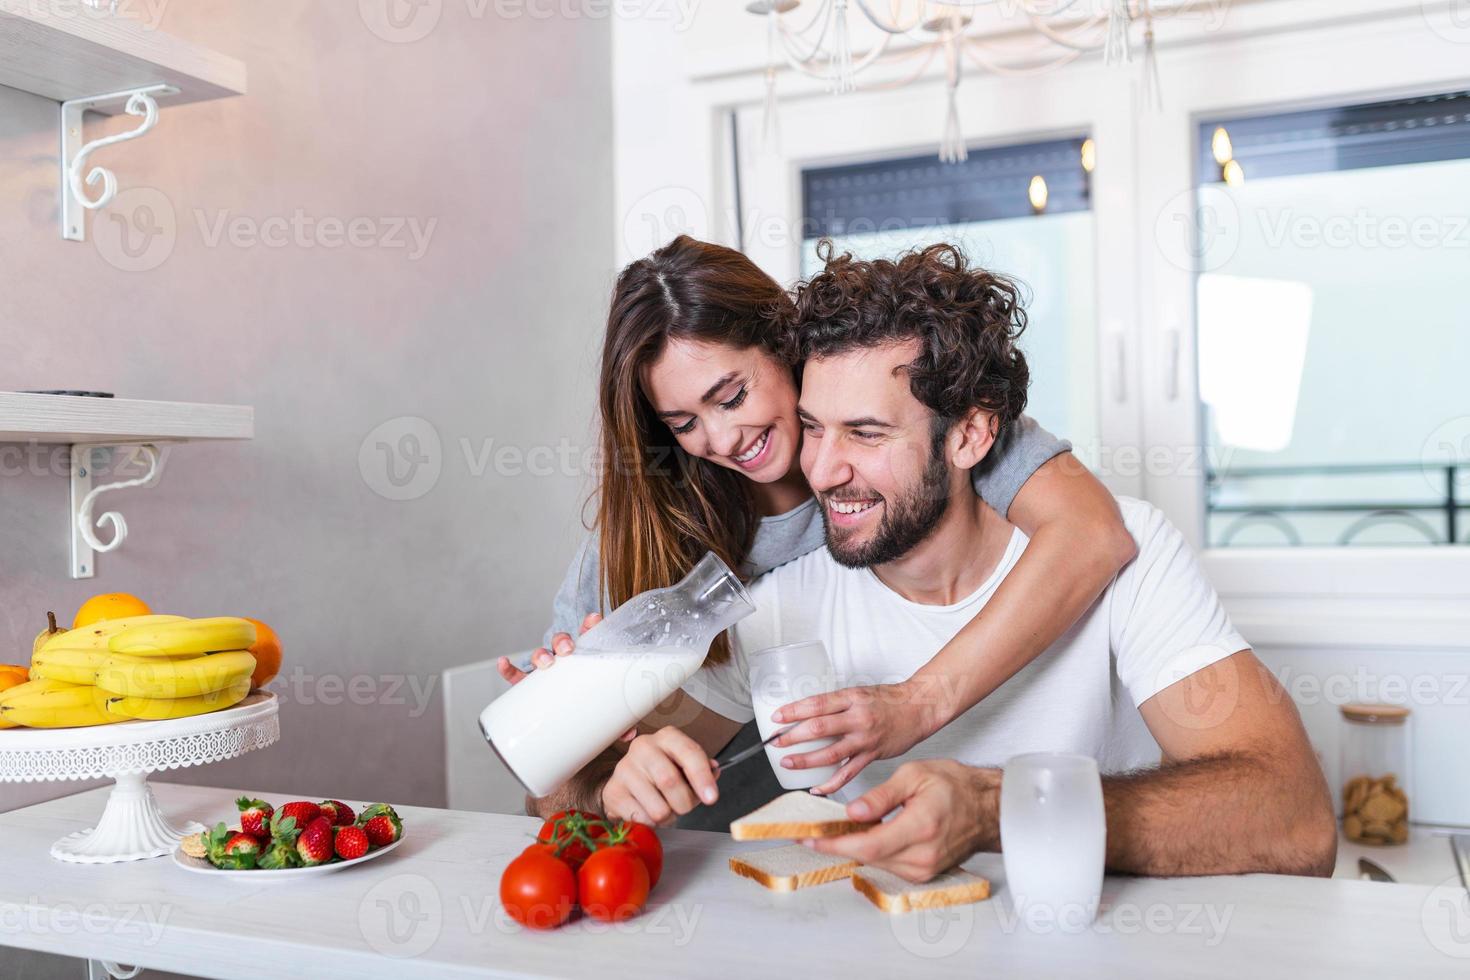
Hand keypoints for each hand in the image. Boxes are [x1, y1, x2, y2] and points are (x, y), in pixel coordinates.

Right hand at [495, 613, 635, 743]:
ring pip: (540, 656)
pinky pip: (515, 677)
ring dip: (541, 655)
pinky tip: (503, 663)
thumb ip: (617, 722)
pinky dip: (508, 669)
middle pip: (562, 642)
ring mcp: (544, 675)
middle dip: (563, 641)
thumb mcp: (603, 715)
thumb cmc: (589, 712)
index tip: (594, 619)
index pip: (588, 636)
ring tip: (546, 663)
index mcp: (585, 660)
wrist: (568, 733)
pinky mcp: (528, 690)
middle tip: (568, 649)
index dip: (590, 625)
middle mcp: (563, 663)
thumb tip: (630, 733)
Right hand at [601, 726, 719, 826]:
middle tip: (683, 806)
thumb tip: (713, 771)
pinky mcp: (613, 792)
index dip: (702, 777)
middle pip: (670, 781)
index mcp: (667, 737)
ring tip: (664, 808)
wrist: (627, 784)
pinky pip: (642, 819)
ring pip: (658, 807)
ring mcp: (625, 768)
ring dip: (668, 817)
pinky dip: (651, 823)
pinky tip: (648, 811)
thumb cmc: (661, 774)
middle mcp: (643, 747)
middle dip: (684, 803)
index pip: (689, 752)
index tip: (711, 798)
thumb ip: (702, 769)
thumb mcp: (684, 766)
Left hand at [771, 682, 938, 795]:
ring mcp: (865, 739)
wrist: (919, 707)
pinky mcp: (872, 755)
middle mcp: (857, 718)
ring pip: (830, 753)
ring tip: (788, 762)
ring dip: (806, 760)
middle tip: (775, 742)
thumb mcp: (859, 693)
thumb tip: (809, 715)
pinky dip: (831, 784)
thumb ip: (837, 704)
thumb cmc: (889, 699)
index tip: (777, 717)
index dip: (794, 711)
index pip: (817, 704)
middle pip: (819, 727)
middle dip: (793, 737)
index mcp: (851, 698)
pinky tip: (817, 788)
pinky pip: (848, 773)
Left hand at [805, 760, 999, 882]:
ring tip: (839, 830)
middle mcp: (923, 854)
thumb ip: (881, 796)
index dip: (834, 844)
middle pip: (867, 856)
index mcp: (920, 827)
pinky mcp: (924, 873)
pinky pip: (889, 865)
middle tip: (816, 830)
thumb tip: (852, 812)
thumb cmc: (956, 787)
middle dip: (838, 843)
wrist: (986, 807)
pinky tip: (866, 836)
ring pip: (876, 863)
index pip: (868, 844)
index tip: (810, 839)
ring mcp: (925, 868)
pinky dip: (873, 851)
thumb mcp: (915, 776)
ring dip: (855, 847)